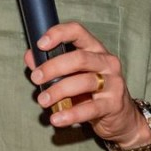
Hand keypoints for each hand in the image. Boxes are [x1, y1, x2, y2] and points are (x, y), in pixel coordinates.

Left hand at [25, 21, 148, 145]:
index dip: (59, 34)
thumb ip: (51, 65)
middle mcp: (107, 62)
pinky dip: (70, 114)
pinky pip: (90, 109)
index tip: (40, 44)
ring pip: (84, 82)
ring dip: (58, 91)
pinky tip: (56, 119)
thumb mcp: (72, 76)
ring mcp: (113, 83)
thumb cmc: (92, 93)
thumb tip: (30, 56)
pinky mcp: (113, 104)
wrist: (120, 118)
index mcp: (95, 50)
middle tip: (36, 78)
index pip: (78, 32)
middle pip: (79, 58)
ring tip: (42, 101)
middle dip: (53, 67)